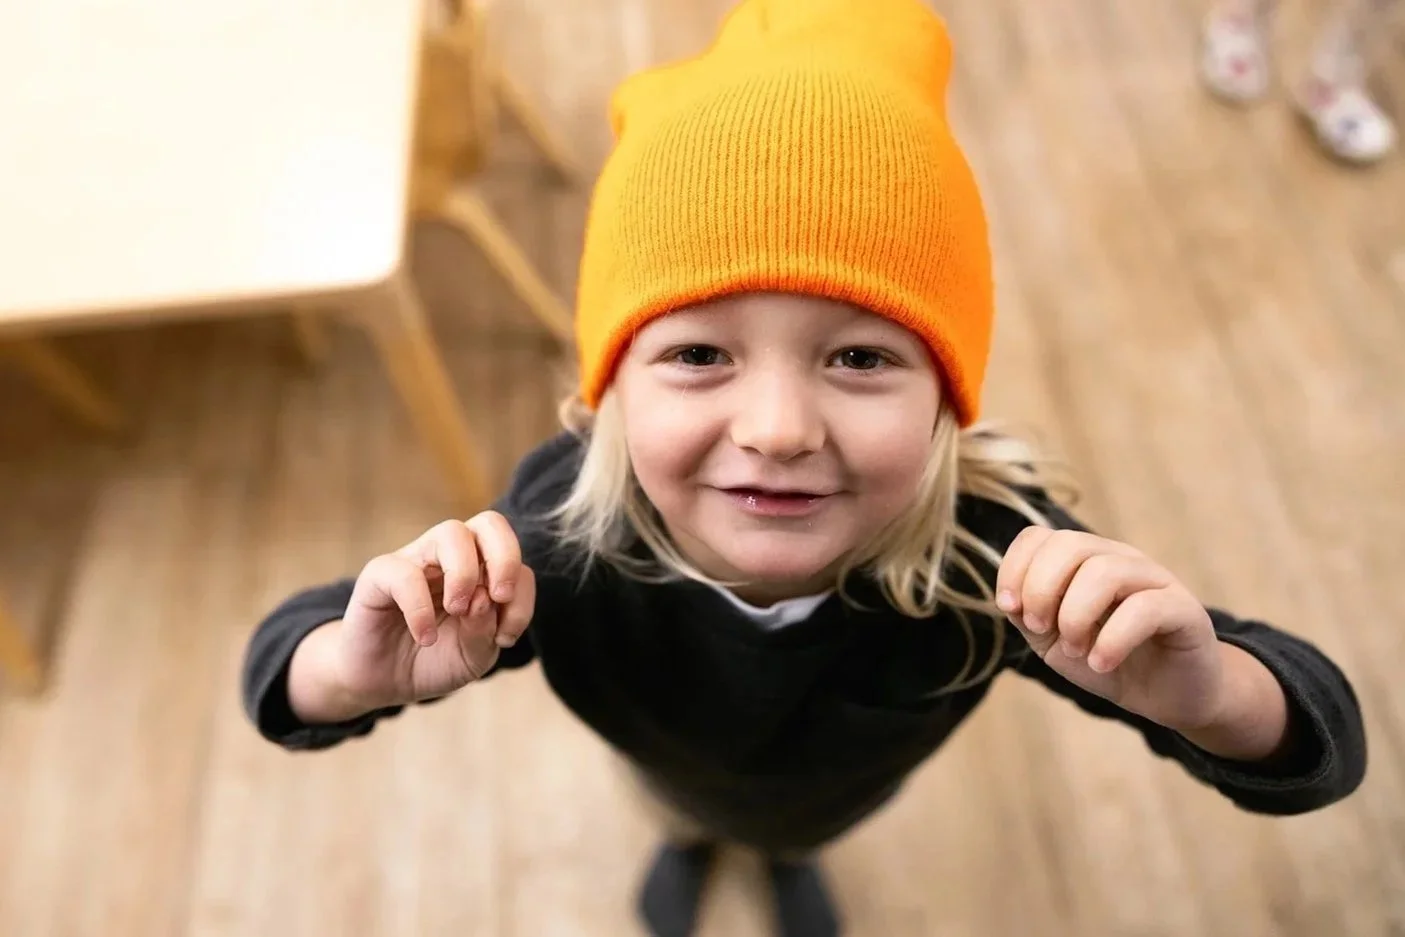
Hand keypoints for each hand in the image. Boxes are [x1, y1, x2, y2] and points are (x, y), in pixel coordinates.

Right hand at [309, 513, 534, 716]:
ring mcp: (416, 560)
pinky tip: (425, 637)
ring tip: (458, 611)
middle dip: (505, 559)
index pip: (516, 559)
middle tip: (498, 598)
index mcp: (481, 571)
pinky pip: (404, 573)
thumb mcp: (473, 656)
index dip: (521, 595)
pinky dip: (421, 608)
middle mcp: (451, 557)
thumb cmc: (435, 660)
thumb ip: (486, 630)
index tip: (505, 637)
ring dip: (465, 574)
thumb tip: (485, 598)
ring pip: (451, 532)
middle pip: (490, 523)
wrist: (384, 682)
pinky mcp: (380, 575)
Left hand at [996, 527, 1224, 731]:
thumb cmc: (1106, 660)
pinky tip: (1101, 663)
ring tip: (1075, 650)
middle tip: (1040, 629)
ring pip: (1104, 571)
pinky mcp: (1185, 609)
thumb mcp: (1053, 641)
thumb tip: (1009, 599)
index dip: (1014, 568)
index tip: (1009, 608)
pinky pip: (1145, 607)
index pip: (1039, 536)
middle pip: (1069, 544)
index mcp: (1083, 561)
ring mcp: (1154, 579)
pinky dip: (1112, 640)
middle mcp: (1118, 559)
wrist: (1167, 696)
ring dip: (1075, 616)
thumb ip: (1027, 616)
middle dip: (1041, 589)